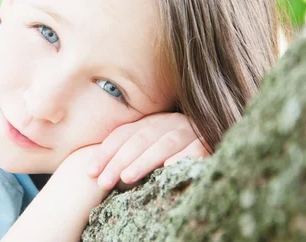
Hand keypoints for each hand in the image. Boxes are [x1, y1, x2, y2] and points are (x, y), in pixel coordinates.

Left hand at [86, 112, 208, 190]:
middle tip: (103, 181)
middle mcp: (168, 123)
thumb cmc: (174, 152)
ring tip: (127, 177)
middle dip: (118, 161)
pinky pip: (194, 149)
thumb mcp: (149, 149)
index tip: (90, 172)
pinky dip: (181, 158)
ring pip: (163, 144)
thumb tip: (96, 172)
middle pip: (139, 139)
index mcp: (151, 122)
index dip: (105, 152)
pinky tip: (169, 168)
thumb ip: (128, 156)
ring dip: (144, 161)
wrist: (215, 139)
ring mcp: (188, 131)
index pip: (123, 134)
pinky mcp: (207, 142)